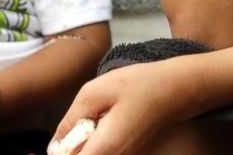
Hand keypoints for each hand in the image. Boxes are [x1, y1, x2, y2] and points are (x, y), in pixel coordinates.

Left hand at [50, 61, 196, 154]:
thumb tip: (54, 145)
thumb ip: (70, 120)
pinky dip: (94, 142)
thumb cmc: (141, 85)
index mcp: (105, 149)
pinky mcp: (127, 153)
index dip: (60, 152)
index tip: (55, 141)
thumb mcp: (96, 91)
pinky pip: (102, 152)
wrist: (178, 89)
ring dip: (82, 144)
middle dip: (70, 148)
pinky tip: (103, 121)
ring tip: (91, 120)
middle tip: (76, 125)